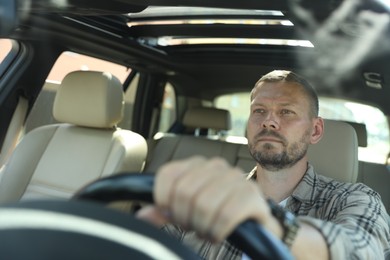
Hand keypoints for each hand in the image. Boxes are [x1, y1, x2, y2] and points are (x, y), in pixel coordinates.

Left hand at [137, 156, 281, 241]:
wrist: (253, 221)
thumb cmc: (217, 212)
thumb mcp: (187, 210)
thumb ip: (164, 211)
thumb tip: (143, 215)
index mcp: (197, 164)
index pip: (168, 174)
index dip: (164, 200)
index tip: (172, 214)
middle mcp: (217, 166)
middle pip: (184, 192)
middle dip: (185, 218)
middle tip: (193, 226)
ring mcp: (236, 178)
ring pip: (203, 205)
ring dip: (202, 227)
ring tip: (207, 231)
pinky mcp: (252, 195)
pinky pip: (225, 216)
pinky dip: (217, 231)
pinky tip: (218, 234)